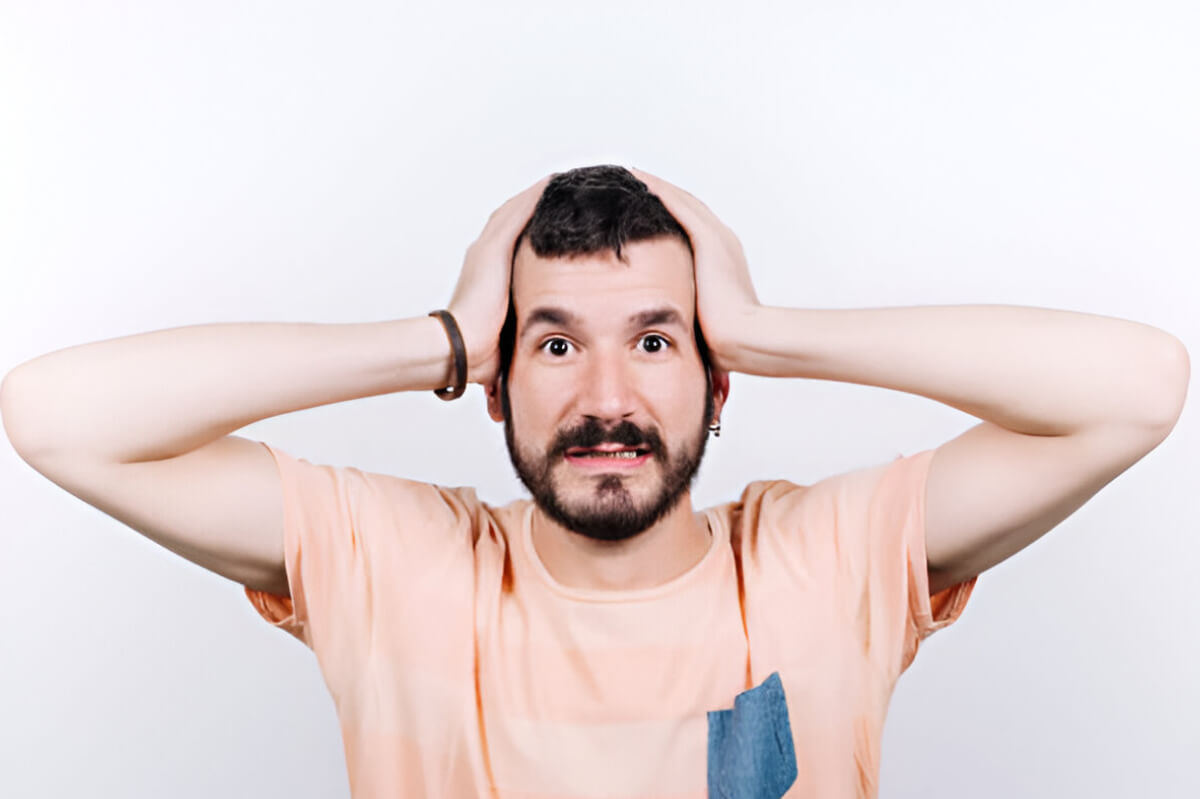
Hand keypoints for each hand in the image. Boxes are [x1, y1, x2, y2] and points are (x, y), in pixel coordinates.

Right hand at [446, 173, 552, 386]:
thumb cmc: (479, 352)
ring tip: (563, 181)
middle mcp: (484, 256)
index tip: (553, 217)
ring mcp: (486, 251)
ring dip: (538, 196)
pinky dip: (535, 197)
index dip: (530, 225)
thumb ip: (520, 328)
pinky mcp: (492, 250)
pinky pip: (517, 213)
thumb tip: (539, 346)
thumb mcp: (506, 334)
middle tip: (562, 190)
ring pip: (515, 211)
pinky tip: (554, 183)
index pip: (511, 241)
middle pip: (512, 219)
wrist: (458, 350)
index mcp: (487, 274)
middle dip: (536, 205)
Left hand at [628, 168, 759, 371]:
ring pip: (681, 200)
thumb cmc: (722, 339)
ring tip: (631, 175)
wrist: (743, 339)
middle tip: (634, 180)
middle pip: (687, 207)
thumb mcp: (697, 317)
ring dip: (656, 186)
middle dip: (661, 193)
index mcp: (721, 258)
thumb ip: (683, 308)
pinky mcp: (709, 240)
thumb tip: (662, 322)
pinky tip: (638, 180)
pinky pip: (679, 205)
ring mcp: (717, 238)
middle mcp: (722, 241)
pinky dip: (659, 190)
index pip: (691, 226)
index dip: (668, 212)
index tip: (644, 204)